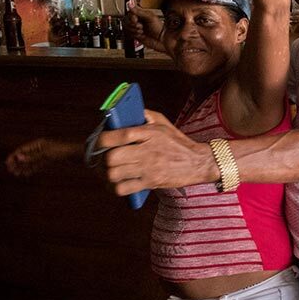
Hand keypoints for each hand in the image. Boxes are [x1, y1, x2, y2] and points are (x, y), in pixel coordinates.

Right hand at [6, 138, 81, 176]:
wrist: (77, 154)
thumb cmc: (63, 151)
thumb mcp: (46, 154)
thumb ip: (32, 157)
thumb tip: (18, 158)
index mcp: (38, 143)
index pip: (22, 149)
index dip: (14, 156)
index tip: (7, 164)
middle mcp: (41, 148)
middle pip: (26, 155)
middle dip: (17, 163)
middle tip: (11, 171)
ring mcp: (46, 154)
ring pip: (31, 161)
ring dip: (23, 167)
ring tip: (17, 174)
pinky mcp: (51, 159)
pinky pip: (39, 164)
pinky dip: (32, 169)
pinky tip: (27, 174)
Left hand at [97, 110, 217, 194]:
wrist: (199, 162)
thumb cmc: (179, 142)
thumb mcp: (164, 123)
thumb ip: (145, 115)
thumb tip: (126, 111)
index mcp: (148, 134)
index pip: (117, 136)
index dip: (102, 140)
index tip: (99, 142)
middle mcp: (147, 151)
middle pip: (111, 158)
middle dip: (104, 160)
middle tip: (104, 159)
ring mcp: (148, 168)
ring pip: (114, 174)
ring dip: (108, 174)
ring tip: (109, 172)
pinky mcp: (151, 182)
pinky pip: (123, 189)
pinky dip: (115, 188)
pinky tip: (117, 184)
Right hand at [124, 2, 166, 53]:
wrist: (161, 40)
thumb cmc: (159, 28)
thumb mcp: (150, 17)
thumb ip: (139, 11)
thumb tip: (130, 4)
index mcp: (141, 14)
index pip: (130, 12)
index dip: (132, 16)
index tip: (136, 19)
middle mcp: (138, 20)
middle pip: (127, 20)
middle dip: (133, 24)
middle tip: (141, 26)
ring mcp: (136, 27)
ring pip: (127, 27)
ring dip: (135, 29)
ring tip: (142, 30)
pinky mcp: (135, 34)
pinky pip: (129, 33)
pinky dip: (135, 34)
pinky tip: (141, 34)